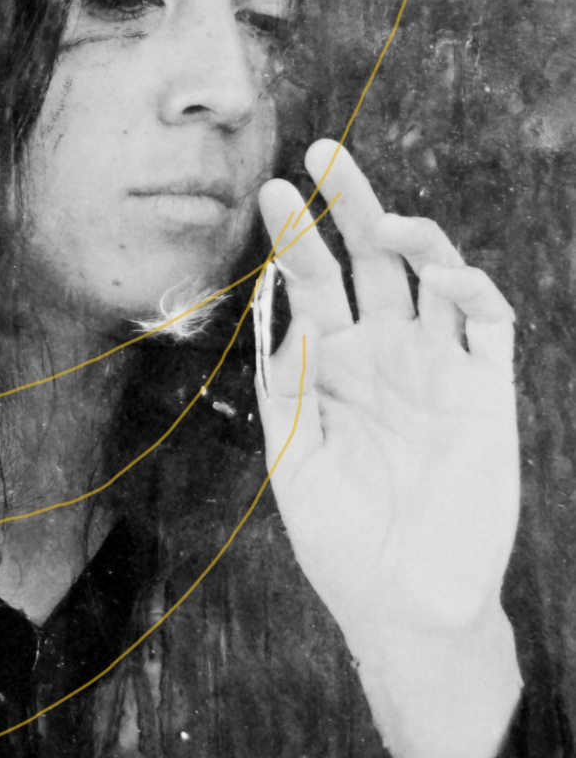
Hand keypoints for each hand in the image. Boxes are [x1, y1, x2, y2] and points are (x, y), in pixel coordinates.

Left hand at [255, 140, 520, 757]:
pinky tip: (441, 277)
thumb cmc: (341, 543)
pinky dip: (470, 292)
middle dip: (350, 204)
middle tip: (323, 151)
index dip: (295, 237)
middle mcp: (386, 355)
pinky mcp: (488, 394)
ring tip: (385, 222)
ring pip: (434, 278)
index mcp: (333, 367)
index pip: (314, 283)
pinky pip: (487, 327)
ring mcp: (439, 369)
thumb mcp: (294, 466)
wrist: (405, 606)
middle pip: (373, 259)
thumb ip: (288, 395)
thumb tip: (284, 322)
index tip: (271, 190)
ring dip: (414, 240)